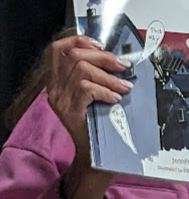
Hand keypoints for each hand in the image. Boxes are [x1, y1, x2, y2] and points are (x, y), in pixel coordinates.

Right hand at [47, 34, 132, 198]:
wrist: (95, 157)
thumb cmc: (99, 123)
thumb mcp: (95, 95)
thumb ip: (98, 75)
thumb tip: (117, 56)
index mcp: (58, 81)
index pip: (59, 49)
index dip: (81, 41)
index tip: (102, 46)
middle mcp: (54, 89)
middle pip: (74, 56)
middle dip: (103, 57)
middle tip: (123, 67)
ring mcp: (60, 101)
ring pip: (82, 71)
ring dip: (109, 76)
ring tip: (124, 86)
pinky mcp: (70, 112)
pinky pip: (86, 89)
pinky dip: (105, 90)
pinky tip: (116, 98)